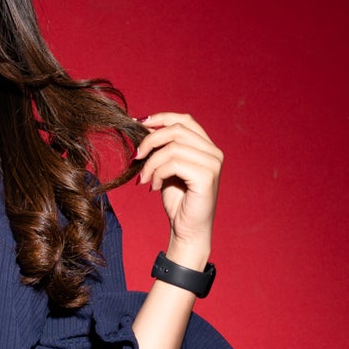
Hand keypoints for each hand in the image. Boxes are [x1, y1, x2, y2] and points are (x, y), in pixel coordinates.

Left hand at [136, 111, 221, 265]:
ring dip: (151, 163)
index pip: (184, 120)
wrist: (186, 231)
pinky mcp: (206, 176)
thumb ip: (162, 150)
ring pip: (172, 148)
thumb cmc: (177, 202)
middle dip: (150, 141)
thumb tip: (144, 129)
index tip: (139, 124)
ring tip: (145, 179)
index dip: (161, 118)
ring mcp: (212, 163)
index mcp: (206, 147)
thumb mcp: (166, 170)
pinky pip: (174, 163)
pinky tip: (154, 187)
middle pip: (176, 130)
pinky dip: (158, 173)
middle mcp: (213, 152)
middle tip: (136, 157)